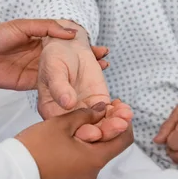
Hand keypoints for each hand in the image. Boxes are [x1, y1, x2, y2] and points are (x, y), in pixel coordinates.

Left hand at [0, 20, 108, 89]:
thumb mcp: (22, 26)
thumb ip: (46, 28)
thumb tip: (71, 32)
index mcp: (43, 38)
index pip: (69, 42)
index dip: (84, 46)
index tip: (102, 50)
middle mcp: (44, 55)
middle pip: (70, 60)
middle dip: (87, 63)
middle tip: (105, 65)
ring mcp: (39, 71)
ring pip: (65, 75)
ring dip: (80, 78)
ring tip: (97, 81)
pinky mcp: (32, 85)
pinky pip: (51, 89)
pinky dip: (65, 91)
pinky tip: (78, 94)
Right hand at [16, 102, 134, 178]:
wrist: (13, 171)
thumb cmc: (37, 146)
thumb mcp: (62, 123)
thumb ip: (86, 113)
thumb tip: (103, 108)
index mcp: (95, 159)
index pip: (124, 139)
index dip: (124, 121)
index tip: (115, 107)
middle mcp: (93, 172)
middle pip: (110, 145)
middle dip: (107, 125)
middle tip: (99, 108)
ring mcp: (81, 178)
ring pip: (96, 151)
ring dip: (94, 134)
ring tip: (82, 117)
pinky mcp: (70, 178)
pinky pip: (84, 159)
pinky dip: (83, 144)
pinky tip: (72, 132)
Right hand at [37, 21, 129, 140]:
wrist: (68, 45)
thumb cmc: (54, 57)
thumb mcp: (53, 69)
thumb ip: (59, 86)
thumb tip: (66, 102)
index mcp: (51, 111)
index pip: (67, 129)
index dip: (81, 132)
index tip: (95, 133)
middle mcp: (68, 115)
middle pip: (87, 130)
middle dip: (105, 131)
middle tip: (119, 125)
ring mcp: (85, 110)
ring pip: (102, 124)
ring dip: (116, 123)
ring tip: (126, 116)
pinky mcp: (99, 102)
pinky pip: (110, 113)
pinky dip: (119, 113)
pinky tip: (125, 110)